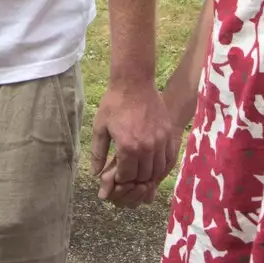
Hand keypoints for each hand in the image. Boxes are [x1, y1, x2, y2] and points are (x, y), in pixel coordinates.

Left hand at [91, 77, 176, 204]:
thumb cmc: (114, 104)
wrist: (134, 82)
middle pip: (143, 177)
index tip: (117, 175)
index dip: (120, 180)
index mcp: (128, 147)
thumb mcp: (100, 128)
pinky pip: (168, 159)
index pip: (127, 177)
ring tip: (139, 169)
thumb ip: (98, 153)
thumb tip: (95, 173)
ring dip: (148, 174)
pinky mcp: (168, 134)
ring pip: (157, 170)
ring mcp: (160, 142)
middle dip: (134, 179)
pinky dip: (161, 166)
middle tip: (128, 173)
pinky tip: (153, 163)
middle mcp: (146, 148)